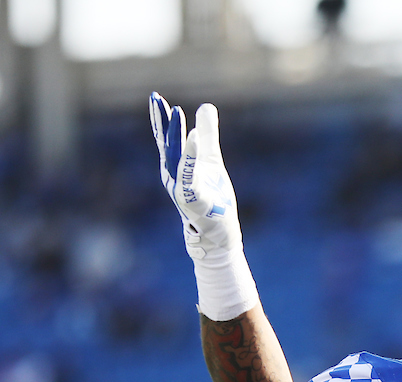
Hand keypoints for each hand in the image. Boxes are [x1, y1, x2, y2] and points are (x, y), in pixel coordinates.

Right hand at [150, 93, 257, 320]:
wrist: (218, 235)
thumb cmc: (213, 199)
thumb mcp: (211, 162)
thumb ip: (208, 136)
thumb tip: (205, 107)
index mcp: (177, 168)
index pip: (166, 141)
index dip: (160, 121)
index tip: (156, 98)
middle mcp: (175, 178)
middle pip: (167, 147)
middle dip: (162, 124)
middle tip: (157, 100)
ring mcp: (183, 191)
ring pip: (176, 161)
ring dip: (175, 138)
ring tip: (176, 114)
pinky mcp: (196, 203)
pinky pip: (190, 180)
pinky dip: (191, 162)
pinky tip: (194, 142)